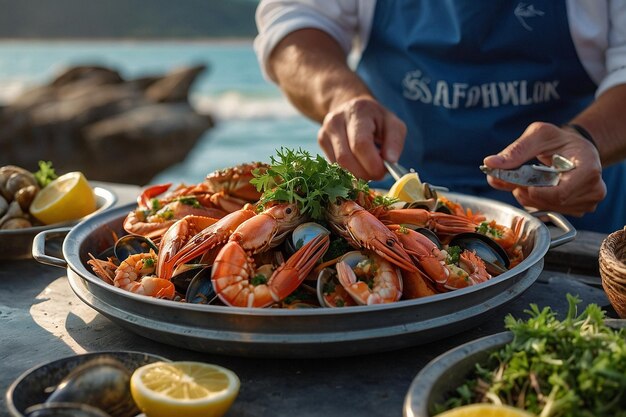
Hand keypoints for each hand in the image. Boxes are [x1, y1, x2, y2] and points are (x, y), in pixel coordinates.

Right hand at [317, 96, 405, 179]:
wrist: (352, 108)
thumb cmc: (376, 119)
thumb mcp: (393, 125)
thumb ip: (394, 142)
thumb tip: (390, 162)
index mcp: (358, 112)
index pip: (360, 145)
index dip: (372, 164)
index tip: (383, 171)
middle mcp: (336, 120)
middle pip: (346, 158)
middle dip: (364, 173)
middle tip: (377, 174)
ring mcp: (325, 130)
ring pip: (338, 165)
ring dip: (356, 175)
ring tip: (368, 169)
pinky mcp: (321, 141)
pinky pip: (333, 165)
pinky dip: (348, 171)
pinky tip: (357, 165)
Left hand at [483, 122, 605, 215]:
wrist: (575, 148)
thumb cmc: (559, 140)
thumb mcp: (538, 136)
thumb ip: (515, 150)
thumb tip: (490, 163)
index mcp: (589, 169)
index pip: (561, 193)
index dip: (537, 193)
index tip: (520, 185)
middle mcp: (594, 189)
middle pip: (553, 203)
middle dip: (529, 193)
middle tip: (518, 180)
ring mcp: (588, 202)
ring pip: (550, 209)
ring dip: (531, 198)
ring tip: (528, 181)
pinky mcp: (579, 209)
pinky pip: (551, 212)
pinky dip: (537, 202)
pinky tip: (537, 188)